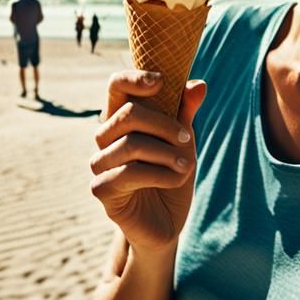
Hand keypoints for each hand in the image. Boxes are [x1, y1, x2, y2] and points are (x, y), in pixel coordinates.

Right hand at [91, 71, 206, 253]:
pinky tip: (176, 180)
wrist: (167, 221)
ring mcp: (100, 164)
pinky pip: (128, 174)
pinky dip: (160, 175)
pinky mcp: (102, 190)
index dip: (134, 77)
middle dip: (165, 125)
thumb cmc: (171, 175)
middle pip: (128, 113)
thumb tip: (199, 84)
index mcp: (123, 119)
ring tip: (187, 165)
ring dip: (167, 154)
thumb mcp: (184, 142)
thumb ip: (186, 113)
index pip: (116, 86)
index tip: (160, 82)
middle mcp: (106, 138)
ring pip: (131, 144)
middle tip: (188, 140)